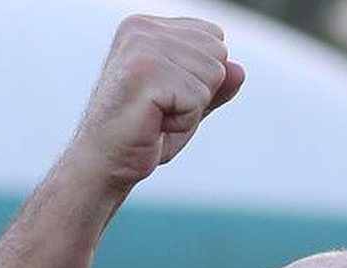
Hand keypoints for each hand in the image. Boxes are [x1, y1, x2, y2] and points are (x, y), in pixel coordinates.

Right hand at [71, 15, 244, 190]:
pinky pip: (198, 98)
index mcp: (150, 27)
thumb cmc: (145, 133)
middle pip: (218, 54)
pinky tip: (155, 124)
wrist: (107, 161)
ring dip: (192, 108)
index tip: (169, 95)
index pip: (214, 37)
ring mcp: (141, 47)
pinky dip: (183, 121)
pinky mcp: (145, 72)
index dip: (203, 77)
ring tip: (158, 116)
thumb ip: (216, 85)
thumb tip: (240, 70)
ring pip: (212, 75)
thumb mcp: (190, 105)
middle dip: (201, 92)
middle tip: (164, 109)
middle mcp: (143, 29)